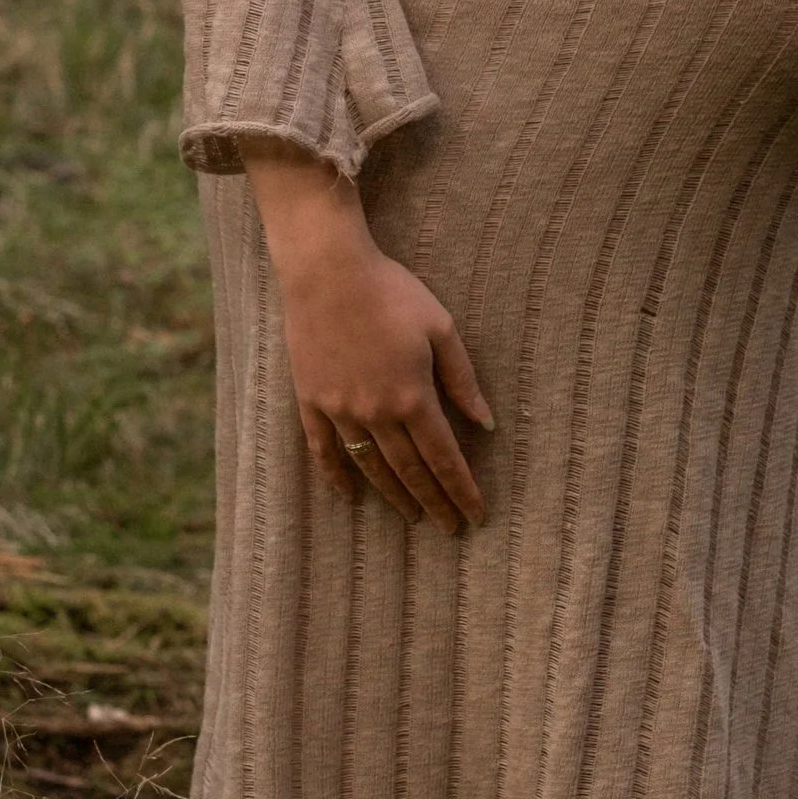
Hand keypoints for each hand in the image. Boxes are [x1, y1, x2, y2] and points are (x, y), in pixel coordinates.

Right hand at [241, 142, 493, 531]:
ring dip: (393, 495)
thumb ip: (463, 379)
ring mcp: (339, 410)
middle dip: (433, 502)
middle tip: (449, 528)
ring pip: (370, 467)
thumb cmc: (391, 292)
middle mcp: (376, 412)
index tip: (474, 515)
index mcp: (413, 396)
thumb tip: (486, 423)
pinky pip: (323, 449)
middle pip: (410, 471)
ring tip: (411, 515)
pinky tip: (348, 495)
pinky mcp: (311, 400)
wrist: (326, 270)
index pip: (443, 458)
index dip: (460, 490)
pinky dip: (337, 475)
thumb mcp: (441, 328)